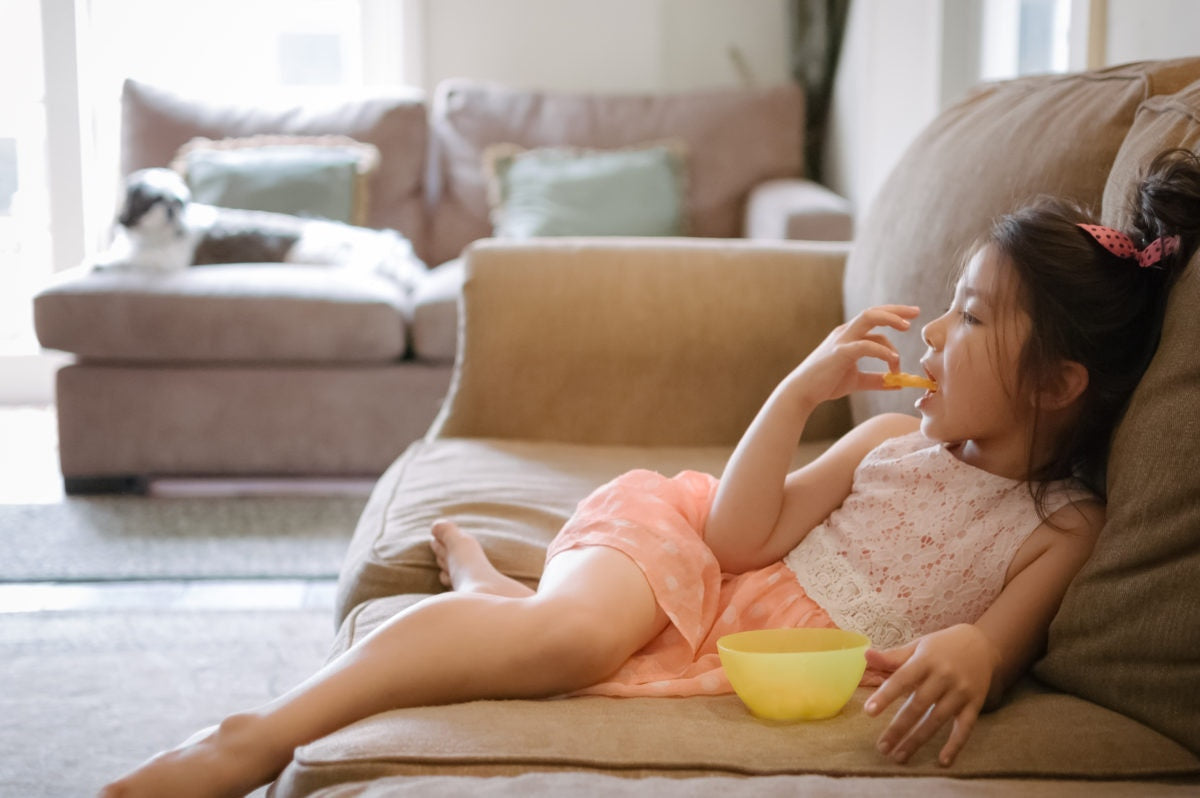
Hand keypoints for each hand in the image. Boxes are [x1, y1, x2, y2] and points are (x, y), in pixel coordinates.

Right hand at [782, 305, 919, 410]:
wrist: (802, 392)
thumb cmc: (826, 383)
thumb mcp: (855, 380)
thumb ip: (876, 379)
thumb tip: (897, 383)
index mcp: (848, 335)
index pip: (873, 318)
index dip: (893, 315)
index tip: (911, 317)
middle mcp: (845, 332)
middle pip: (873, 312)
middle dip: (896, 310)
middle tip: (916, 312)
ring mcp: (842, 340)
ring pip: (868, 318)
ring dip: (890, 319)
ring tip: (907, 327)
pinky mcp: (840, 353)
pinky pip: (865, 346)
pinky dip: (882, 351)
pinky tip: (893, 360)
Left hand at [863, 624, 997, 766]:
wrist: (983, 644)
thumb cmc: (942, 646)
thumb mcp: (918, 646)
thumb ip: (892, 656)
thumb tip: (865, 655)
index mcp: (926, 660)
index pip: (902, 679)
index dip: (885, 695)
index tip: (869, 711)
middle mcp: (944, 676)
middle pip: (918, 705)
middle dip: (899, 728)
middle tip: (882, 747)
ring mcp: (961, 691)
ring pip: (937, 720)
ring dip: (917, 740)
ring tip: (899, 756)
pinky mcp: (975, 704)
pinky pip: (965, 728)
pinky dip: (955, 745)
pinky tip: (942, 761)